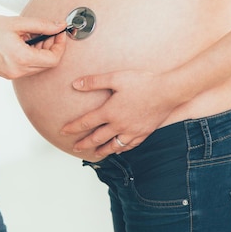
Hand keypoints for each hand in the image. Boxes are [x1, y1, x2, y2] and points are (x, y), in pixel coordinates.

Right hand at [0, 15, 66, 78]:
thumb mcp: (16, 23)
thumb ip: (41, 25)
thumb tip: (58, 26)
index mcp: (21, 58)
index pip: (53, 59)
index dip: (60, 45)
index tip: (60, 33)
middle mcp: (18, 70)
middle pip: (48, 64)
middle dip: (52, 47)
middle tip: (48, 31)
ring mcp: (12, 74)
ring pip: (38, 67)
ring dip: (42, 52)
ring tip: (34, 35)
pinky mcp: (7, 74)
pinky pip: (27, 67)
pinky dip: (32, 56)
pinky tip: (25, 42)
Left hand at [61, 70, 177, 158]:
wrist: (168, 91)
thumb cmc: (142, 82)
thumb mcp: (115, 78)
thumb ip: (94, 82)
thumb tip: (75, 84)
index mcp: (110, 112)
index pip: (86, 122)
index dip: (73, 127)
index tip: (63, 131)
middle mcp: (119, 125)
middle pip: (97, 138)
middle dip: (84, 143)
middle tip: (75, 148)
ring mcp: (132, 131)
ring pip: (113, 145)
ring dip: (102, 150)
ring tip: (95, 153)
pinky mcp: (144, 133)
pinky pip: (130, 145)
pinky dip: (121, 149)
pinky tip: (119, 149)